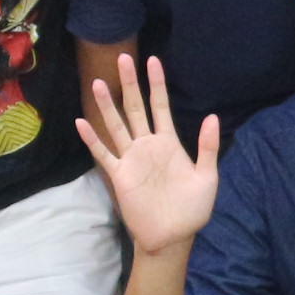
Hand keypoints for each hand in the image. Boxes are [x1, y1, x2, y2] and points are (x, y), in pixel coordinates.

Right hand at [75, 53, 220, 254]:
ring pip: (117, 125)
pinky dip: (92, 139)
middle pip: (136, 108)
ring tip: (99, 83)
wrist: (172, 236)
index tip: (153, 60)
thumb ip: (207, 147)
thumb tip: (213, 116)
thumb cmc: (192, 209)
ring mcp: (132, 159)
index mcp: (169, 143)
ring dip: (108, 105)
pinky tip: (81, 122)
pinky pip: (103, 153)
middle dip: (131, 84)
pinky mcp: (119, 175)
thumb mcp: (207, 177)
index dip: (157, 84)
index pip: (161, 106)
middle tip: (123, 58)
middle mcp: (148, 146)